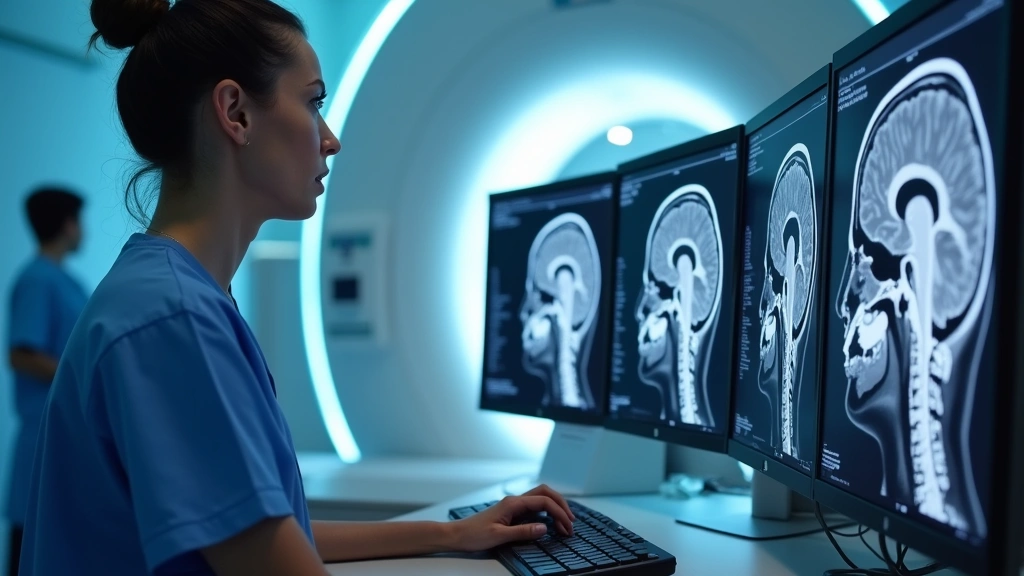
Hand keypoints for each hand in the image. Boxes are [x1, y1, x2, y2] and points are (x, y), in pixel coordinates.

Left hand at [449, 484, 575, 551]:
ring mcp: (513, 505)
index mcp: (513, 503)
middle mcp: (514, 501)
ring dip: (554, 507)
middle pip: (545, 493)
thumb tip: (545, 528)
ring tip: (564, 523)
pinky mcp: (511, 512)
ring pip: (540, 498)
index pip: (543, 502)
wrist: (457, 534)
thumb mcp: (499, 536)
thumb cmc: (474, 535)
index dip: (558, 512)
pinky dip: (546, 511)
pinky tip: (550, 522)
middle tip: (571, 522)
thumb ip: (523, 531)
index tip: (567, 526)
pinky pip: (534, 506)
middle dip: (561, 505)